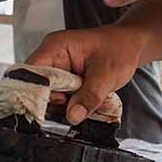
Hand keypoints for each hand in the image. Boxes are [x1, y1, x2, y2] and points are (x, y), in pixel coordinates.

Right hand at [27, 27, 142, 124]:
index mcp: (55, 47)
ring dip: (66, 104)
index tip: (53, 107)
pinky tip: (88, 102)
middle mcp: (51, 57)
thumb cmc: (119, 49)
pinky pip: (61, 96)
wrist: (130, 45)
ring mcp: (57, 68)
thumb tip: (73, 116)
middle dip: (55, 102)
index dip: (37, 92)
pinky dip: (73, 103)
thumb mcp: (107, 74)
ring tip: (87, 103)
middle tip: (75, 108)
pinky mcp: (64, 79)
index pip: (31, 72)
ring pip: (50, 95)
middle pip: (38, 87)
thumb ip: (89, 96)